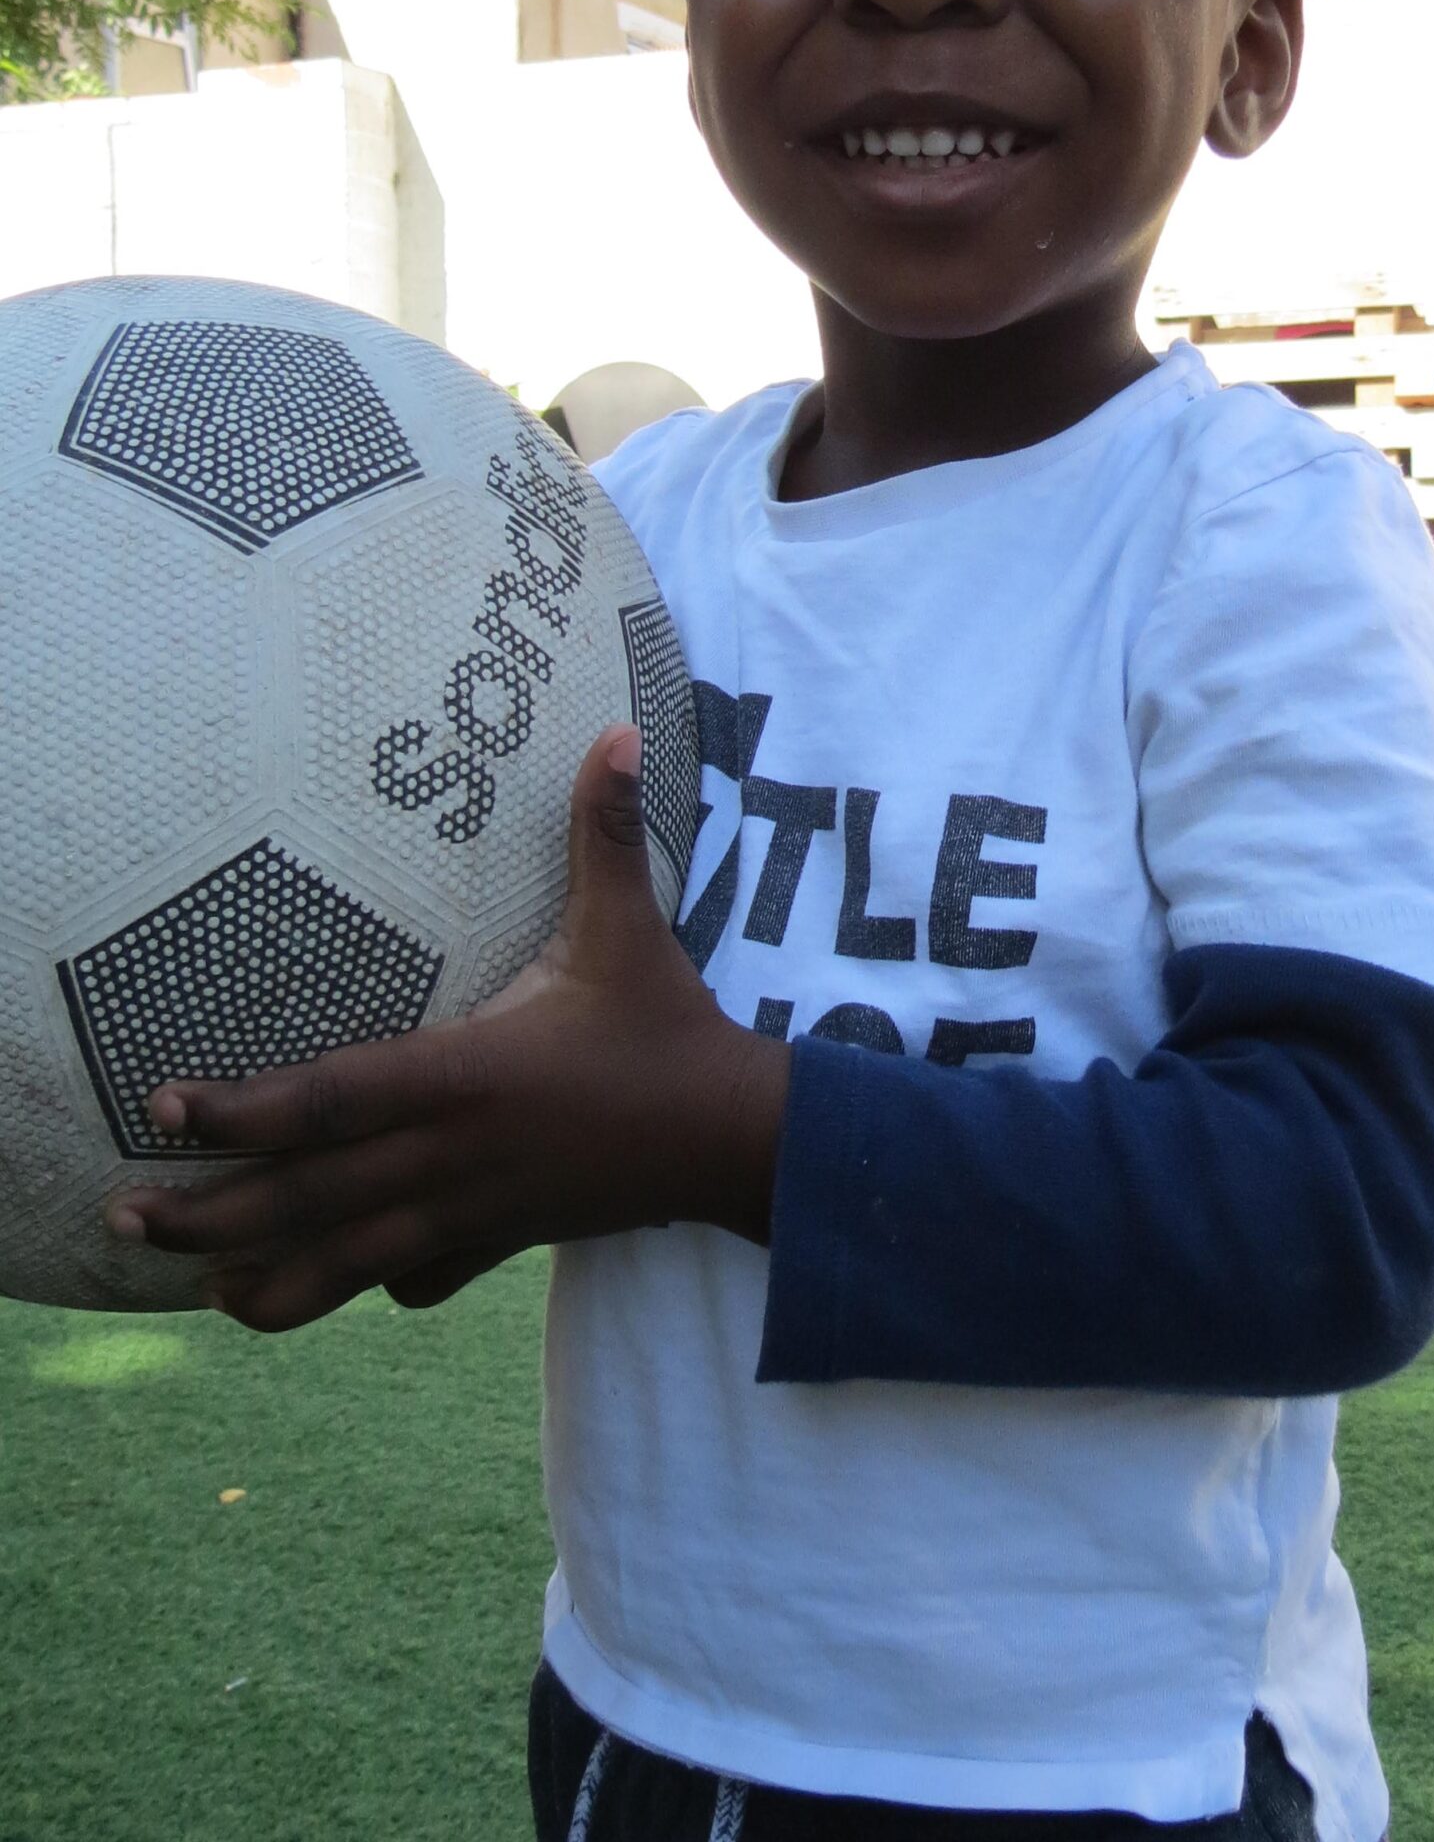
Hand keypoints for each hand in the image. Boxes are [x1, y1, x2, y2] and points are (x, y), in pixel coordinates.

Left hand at [105, 726, 788, 1331]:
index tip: (163, 1106)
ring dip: (263, 1278)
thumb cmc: (667, 1027)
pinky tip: (336, 1278)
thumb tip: (618, 731)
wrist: (730, 1139)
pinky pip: (410, 1280)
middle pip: (305, 1202)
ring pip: (343, 1265)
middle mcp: (451, 1156)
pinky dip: (363, 1283)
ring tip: (196, 1281)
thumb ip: (604, 832)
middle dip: (208, 1217)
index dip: (239, 1111)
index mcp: (467, 1075)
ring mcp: (470, 1212)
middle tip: (123, 1218)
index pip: (330, 1100)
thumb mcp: (630, 926)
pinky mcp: (498, 1243)